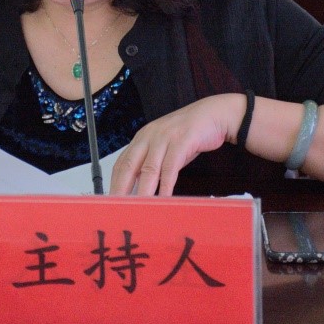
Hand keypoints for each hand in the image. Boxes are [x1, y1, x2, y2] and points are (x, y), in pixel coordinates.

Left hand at [109, 94, 244, 196]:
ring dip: (143, 191)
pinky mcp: (182, 140)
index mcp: (142, 138)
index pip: (121, 163)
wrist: (212, 114)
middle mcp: (149, 136)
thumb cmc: (188, 134)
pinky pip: (171, 166)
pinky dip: (166, 184)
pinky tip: (164, 197)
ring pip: (149, 168)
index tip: (110, 201)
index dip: (114, 183)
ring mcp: (165, 138)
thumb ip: (151, 163)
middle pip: (130, 166)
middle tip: (118, 208)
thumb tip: (140, 188)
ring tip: (139, 209)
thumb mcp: (164, 146)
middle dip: (122, 188)